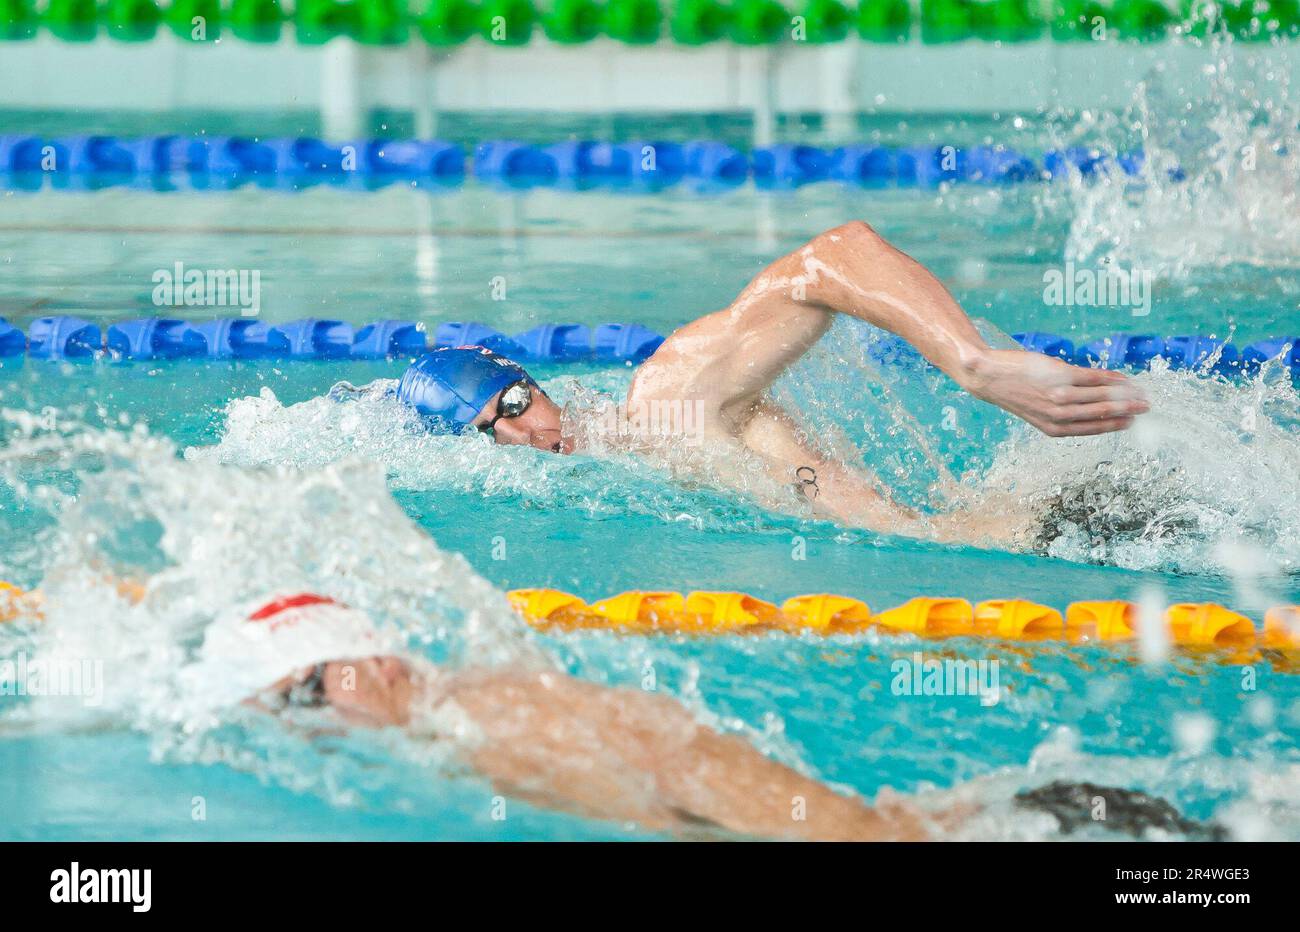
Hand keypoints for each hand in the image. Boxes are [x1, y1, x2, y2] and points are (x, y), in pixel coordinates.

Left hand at [962, 349, 1149, 436]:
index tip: (1132, 422)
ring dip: (1125, 394)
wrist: (989, 376)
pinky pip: (1093, 378)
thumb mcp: (1037, 411)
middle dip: (1127, 411)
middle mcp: (1058, 415)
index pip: (1093, 429)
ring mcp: (1060, 395)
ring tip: (1140, 393)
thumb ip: (1063, 412)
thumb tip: (1094, 408)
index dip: (1115, 425)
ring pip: (1101, 396)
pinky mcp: (1059, 376)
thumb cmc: (1015, 393)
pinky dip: (1110, 378)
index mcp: (1054, 429)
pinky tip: (1122, 379)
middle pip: (1102, 414)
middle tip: (1145, 407)